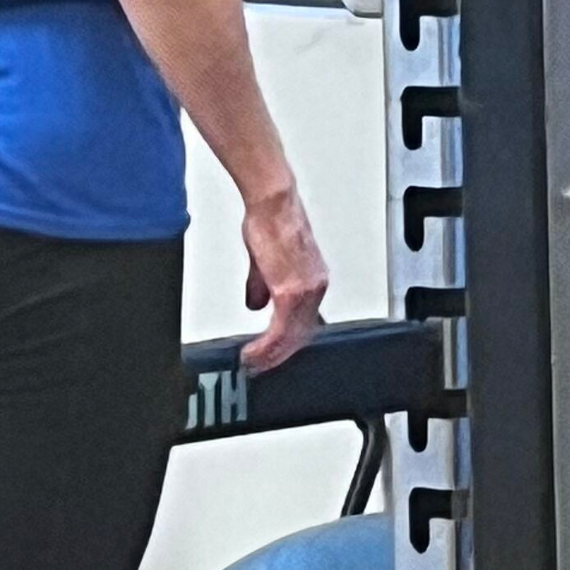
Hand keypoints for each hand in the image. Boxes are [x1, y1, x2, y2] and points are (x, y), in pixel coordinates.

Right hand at [240, 180, 330, 371]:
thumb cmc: (273, 222)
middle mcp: (315, 287)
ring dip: (271, 356)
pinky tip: (254, 352)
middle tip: (260, 366)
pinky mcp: (290, 290)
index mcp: (314, 281)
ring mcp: (306, 290)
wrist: (272, 203)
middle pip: (301, 335)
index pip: (305, 323)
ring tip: (253, 362)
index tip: (272, 354)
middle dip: (279, 356)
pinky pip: (280, 330)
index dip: (288, 343)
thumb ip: (262, 286)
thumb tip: (256, 303)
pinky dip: (267, 346)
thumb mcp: (266, 261)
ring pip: (291, 337)